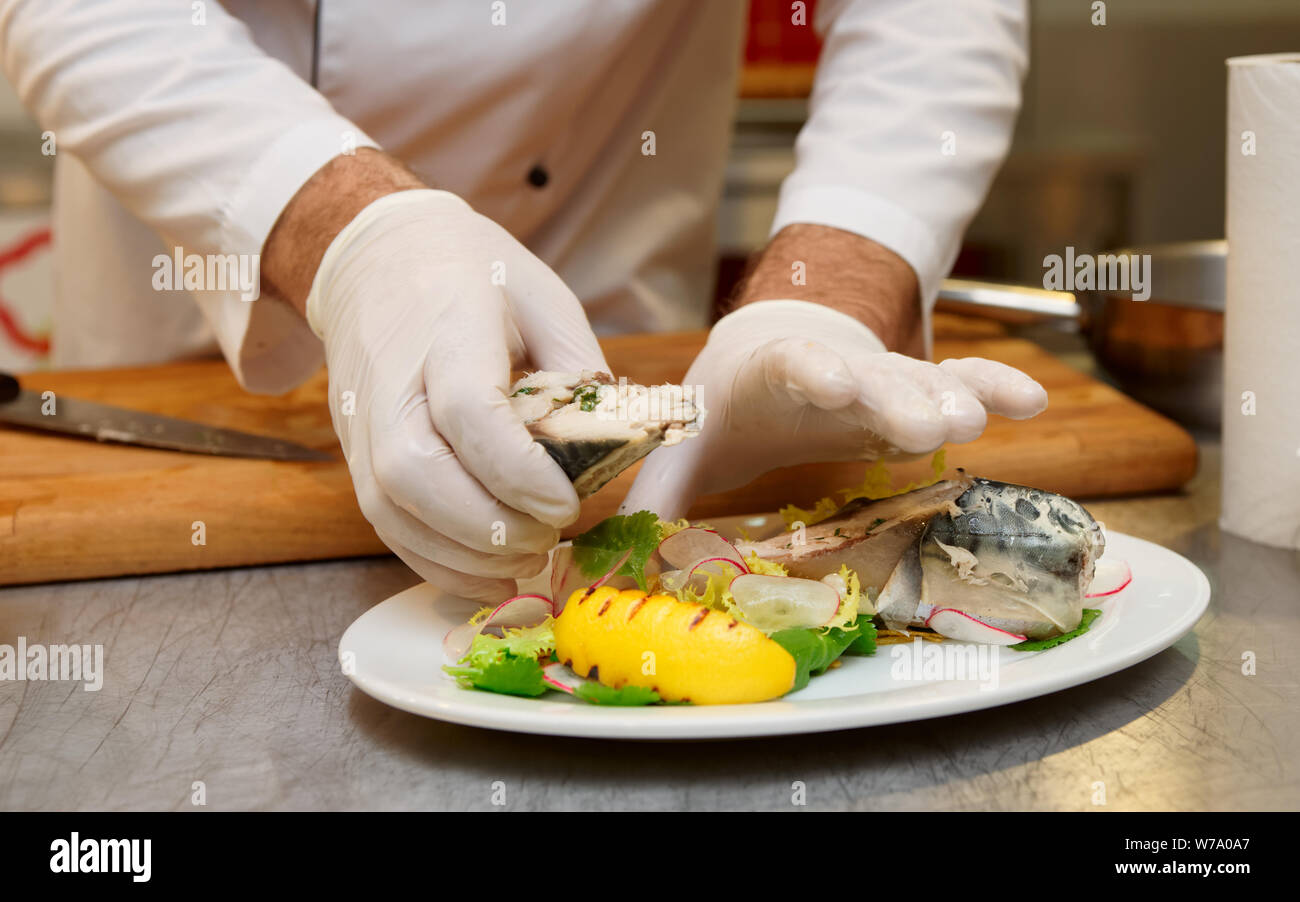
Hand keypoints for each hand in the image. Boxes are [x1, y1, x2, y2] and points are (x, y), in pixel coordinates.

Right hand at [303, 188, 607, 599]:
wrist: (374, 257)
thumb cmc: (473, 275)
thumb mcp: (543, 298)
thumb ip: (579, 367)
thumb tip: (612, 443)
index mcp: (447, 330)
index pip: (468, 412)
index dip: (518, 471)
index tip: (567, 503)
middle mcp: (390, 382)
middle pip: (417, 474)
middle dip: (490, 527)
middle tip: (549, 539)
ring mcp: (362, 422)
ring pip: (393, 510)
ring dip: (463, 556)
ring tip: (525, 563)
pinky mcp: (355, 453)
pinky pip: (384, 523)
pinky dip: (435, 560)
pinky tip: (486, 572)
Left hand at [621, 299, 1046, 518]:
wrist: (758, 363)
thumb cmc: (719, 414)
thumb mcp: (683, 447)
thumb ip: (660, 494)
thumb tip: (616, 560)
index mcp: (767, 377)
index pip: (792, 368)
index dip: (815, 373)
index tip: (838, 384)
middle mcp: (830, 371)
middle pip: (870, 379)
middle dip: (900, 398)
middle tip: (937, 423)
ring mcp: (877, 380)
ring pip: (919, 382)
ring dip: (951, 397)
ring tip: (981, 417)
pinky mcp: (908, 394)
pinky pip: (955, 383)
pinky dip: (989, 385)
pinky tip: (1029, 400)